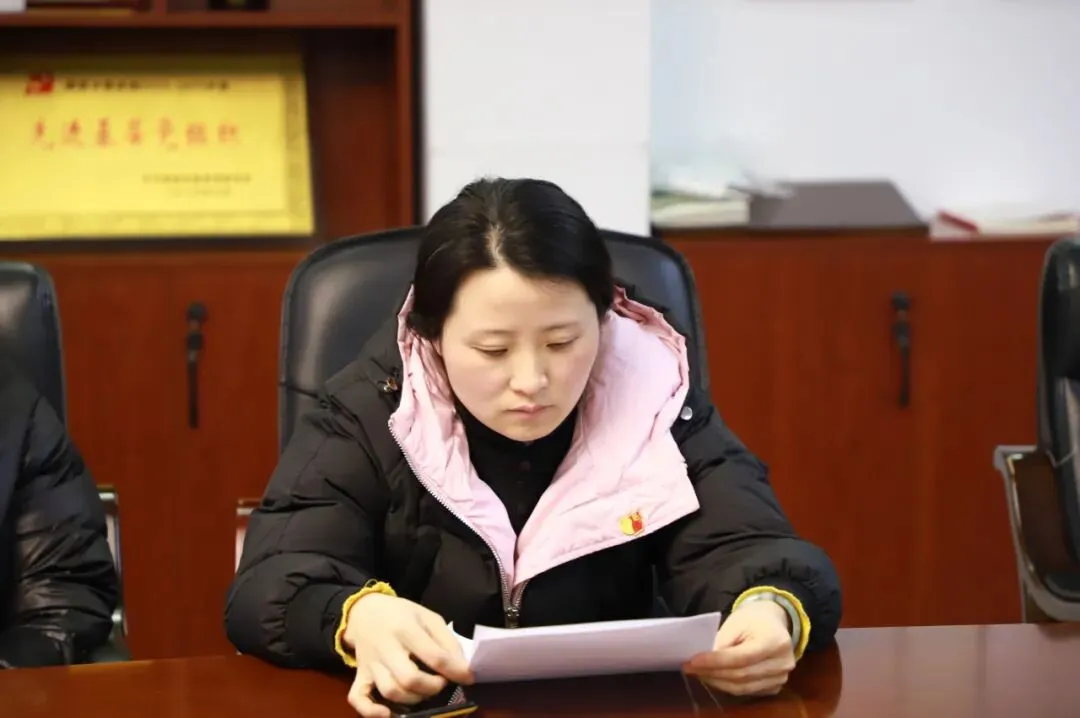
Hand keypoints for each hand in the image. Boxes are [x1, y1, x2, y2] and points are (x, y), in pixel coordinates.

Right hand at [344, 593, 473, 716]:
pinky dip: (371, 711)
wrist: (364, 612)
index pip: (433, 655)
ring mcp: (370, 664)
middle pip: (408, 678)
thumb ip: (447, 641)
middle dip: (432, 687)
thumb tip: (463, 668)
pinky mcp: (359, 675)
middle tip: (442, 682)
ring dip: (412, 699)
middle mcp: (386, 647)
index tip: (468, 677)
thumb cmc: (401, 615)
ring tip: (424, 691)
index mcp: (406, 628)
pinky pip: (358, 698)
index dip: (455, 671)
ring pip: (390, 691)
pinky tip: (388, 714)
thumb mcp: (428, 617)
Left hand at [683, 600, 795, 696]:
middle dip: (712, 673)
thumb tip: (703, 660)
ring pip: (742, 688)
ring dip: (717, 682)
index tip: (693, 661)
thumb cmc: (753, 619)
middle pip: (741, 675)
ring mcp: (781, 678)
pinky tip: (714, 677)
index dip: (715, 661)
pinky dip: (727, 686)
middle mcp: (782, 663)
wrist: (773, 623)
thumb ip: (722, 641)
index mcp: (775, 642)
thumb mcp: (736, 621)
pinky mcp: (775, 686)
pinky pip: (747, 691)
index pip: (741, 658)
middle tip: (689, 667)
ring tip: (699, 673)